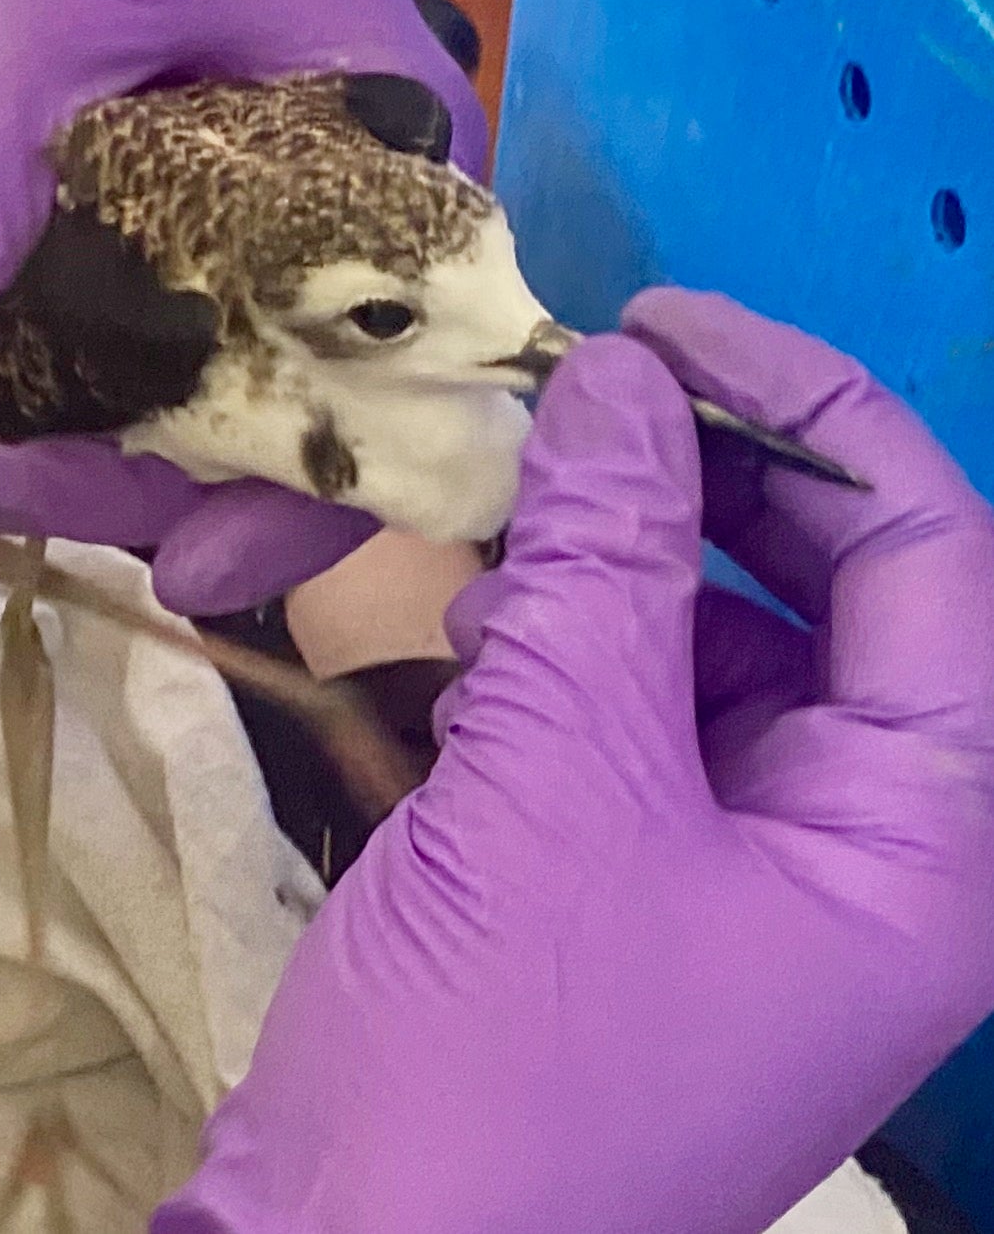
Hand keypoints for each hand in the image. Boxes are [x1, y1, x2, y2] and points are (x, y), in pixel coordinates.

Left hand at [0, 0, 482, 610]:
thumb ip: (7, 126)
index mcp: (406, 170)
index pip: (404, 382)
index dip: (315, 491)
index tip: (194, 564)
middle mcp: (363, 224)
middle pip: (297, 412)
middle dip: (165, 484)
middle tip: (5, 491)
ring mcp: (274, 226)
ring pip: (218, 388)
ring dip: (112, 446)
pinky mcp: (188, 218)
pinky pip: (159, 334)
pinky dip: (89, 381)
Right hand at [154, 289, 993, 1233]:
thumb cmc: (505, 1055)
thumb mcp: (559, 786)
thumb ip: (605, 564)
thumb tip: (626, 377)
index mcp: (930, 840)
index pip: (932, 556)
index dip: (807, 410)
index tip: (654, 322)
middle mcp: (867, 850)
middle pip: (821, 595)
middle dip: (685, 488)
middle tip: (551, 403)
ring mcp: (744, 881)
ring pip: (700, 652)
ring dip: (591, 572)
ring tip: (468, 536)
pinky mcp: (629, 898)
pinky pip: (618, 729)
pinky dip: (537, 660)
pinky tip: (445, 633)